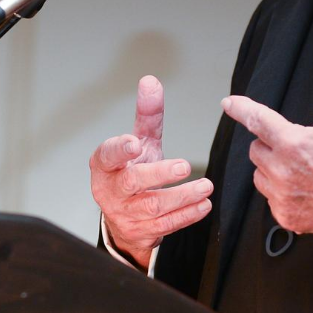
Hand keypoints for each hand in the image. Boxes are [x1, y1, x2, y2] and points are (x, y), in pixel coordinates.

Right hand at [89, 75, 212, 268]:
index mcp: (106, 165)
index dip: (119, 149)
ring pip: (153, 207)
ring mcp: (126, 213)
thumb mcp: (140, 140)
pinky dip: (186, 216)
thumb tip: (150, 81)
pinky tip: (203, 205)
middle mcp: (112, 190)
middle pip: (132, 182)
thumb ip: (147, 113)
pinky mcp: (142, 231)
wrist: (125, 216)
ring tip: (206, 186)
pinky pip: (165, 225)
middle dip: (158, 174)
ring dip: (182, 197)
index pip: (107, 155)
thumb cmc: (131, 168)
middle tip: (184, 166)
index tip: (135, 143)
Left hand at [222, 31, 312, 246]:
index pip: (257, 119)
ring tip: (305, 167)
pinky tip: (307, 188)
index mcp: (294, 142)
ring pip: (261, 175)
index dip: (241, 108)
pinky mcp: (288, 219)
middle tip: (301, 143)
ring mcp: (284, 199)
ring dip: (274, 167)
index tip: (229, 103)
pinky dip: (282, 192)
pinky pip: (271, 199)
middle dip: (272, 142)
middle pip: (257, 148)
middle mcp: (283, 172)